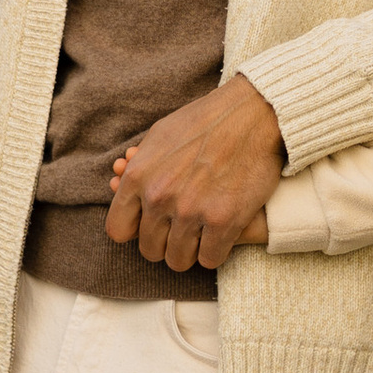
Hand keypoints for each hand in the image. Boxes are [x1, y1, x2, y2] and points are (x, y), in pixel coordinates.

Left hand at [104, 76, 285, 273]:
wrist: (253, 113)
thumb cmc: (206, 121)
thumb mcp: (160, 135)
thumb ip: (138, 167)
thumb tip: (119, 185)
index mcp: (138, 177)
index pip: (118, 230)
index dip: (136, 231)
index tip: (153, 225)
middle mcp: (159, 196)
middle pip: (150, 250)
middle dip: (166, 242)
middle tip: (183, 228)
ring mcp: (190, 211)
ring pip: (178, 260)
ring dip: (190, 250)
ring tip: (202, 233)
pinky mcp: (223, 221)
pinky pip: (209, 259)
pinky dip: (215, 251)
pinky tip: (221, 235)